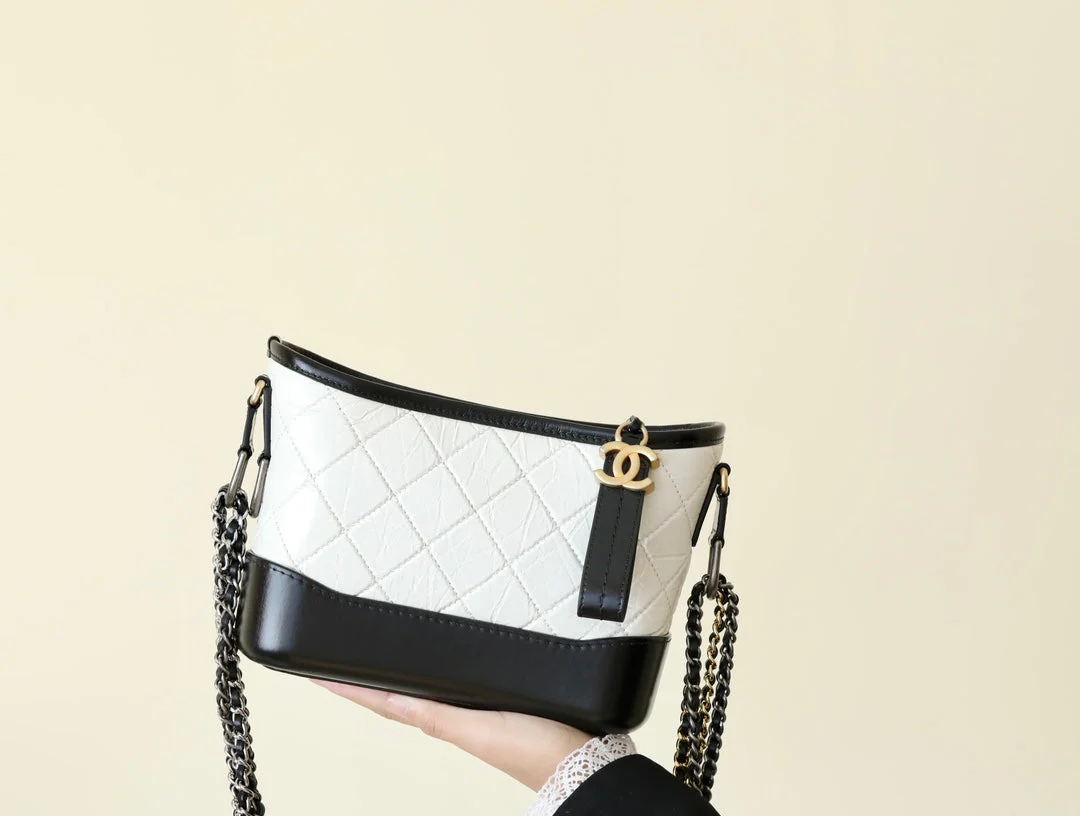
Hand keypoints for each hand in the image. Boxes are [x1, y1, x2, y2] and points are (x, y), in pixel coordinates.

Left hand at [313, 680, 590, 790]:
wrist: (580, 758)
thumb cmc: (534, 750)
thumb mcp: (476, 729)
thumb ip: (437, 716)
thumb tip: (393, 701)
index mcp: (439, 719)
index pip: (382, 699)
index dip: (348, 686)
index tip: (313, 669)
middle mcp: (449, 713)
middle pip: (395, 691)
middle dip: (363, 675)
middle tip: (330, 653)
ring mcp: (469, 708)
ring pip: (418, 686)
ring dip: (391, 673)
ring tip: (366, 655)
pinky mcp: (493, 702)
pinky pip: (446, 685)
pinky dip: (426, 675)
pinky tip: (427, 665)